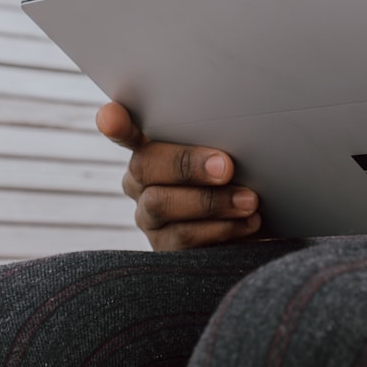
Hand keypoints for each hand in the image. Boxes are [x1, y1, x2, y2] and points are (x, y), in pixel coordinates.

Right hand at [96, 102, 260, 249]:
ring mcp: (149, 217)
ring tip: (249, 201)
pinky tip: (248, 222)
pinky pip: (183, 236)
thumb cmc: (240, 181)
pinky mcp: (165, 249)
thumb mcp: (230, 158)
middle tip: (225, 167)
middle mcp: (141, 183)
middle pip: (145, 166)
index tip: (110, 117)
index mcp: (152, 150)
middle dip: (187, 165)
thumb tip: (226, 147)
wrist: (255, 227)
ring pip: (162, 204)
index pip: (125, 132)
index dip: (116, 124)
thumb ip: (219, 145)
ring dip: (210, 202)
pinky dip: (221, 228)